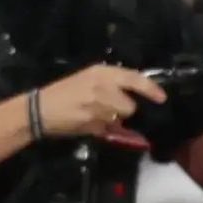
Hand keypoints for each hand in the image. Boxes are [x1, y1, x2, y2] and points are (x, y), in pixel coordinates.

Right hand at [36, 64, 165, 138]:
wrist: (40, 109)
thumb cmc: (63, 92)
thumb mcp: (87, 79)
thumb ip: (110, 85)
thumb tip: (133, 96)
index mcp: (101, 72)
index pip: (134, 78)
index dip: (151, 89)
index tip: (162, 98)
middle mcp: (102, 86)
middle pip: (130, 105)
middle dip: (124, 111)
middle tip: (110, 110)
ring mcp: (98, 106)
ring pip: (120, 119)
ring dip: (113, 121)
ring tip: (95, 117)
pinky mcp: (92, 123)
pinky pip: (109, 129)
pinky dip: (103, 129)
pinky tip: (89, 123)